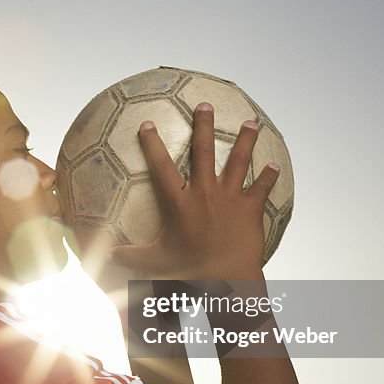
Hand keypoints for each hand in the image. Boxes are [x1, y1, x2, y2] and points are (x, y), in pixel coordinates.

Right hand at [110, 102, 278, 280]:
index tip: (147, 124)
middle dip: (204, 125)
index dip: (152, 144)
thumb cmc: (189, 269)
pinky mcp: (250, 208)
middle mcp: (205, 192)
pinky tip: (275, 165)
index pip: (161, 167)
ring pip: (238, 161)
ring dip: (245, 140)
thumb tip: (109, 256)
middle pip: (203, 152)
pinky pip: (262, 188)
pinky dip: (269, 177)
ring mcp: (230, 198)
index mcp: (180, 202)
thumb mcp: (156, 261)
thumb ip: (132, 256)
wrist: (226, 278)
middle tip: (205, 104)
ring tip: (251, 123)